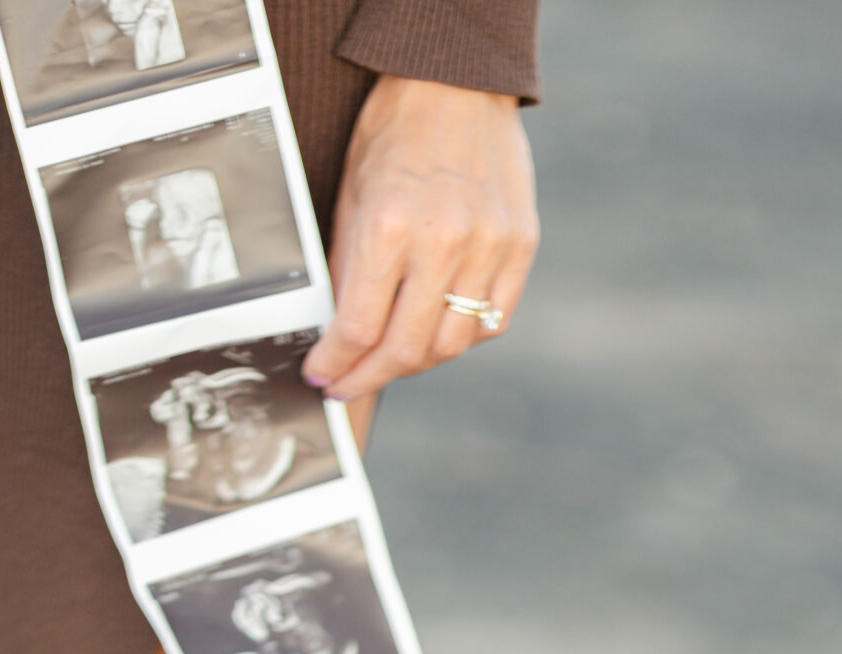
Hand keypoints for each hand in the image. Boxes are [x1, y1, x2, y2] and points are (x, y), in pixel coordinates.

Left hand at [303, 77, 538, 402]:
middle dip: (369, 377)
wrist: (456, 82)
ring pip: (451, 345)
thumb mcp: (352, 196)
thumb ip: (349, 269)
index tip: (322, 376)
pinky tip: (438, 330)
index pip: (359, 329)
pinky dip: (462, 337)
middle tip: (348, 383)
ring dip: (416, 362)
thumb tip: (338, 335)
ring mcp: (489, 246)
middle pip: (405, 350)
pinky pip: (492, 322)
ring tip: (392, 358)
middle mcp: (444, 241)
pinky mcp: (520, 246)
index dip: (336, 364)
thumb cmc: (396, 131)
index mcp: (390, 225)